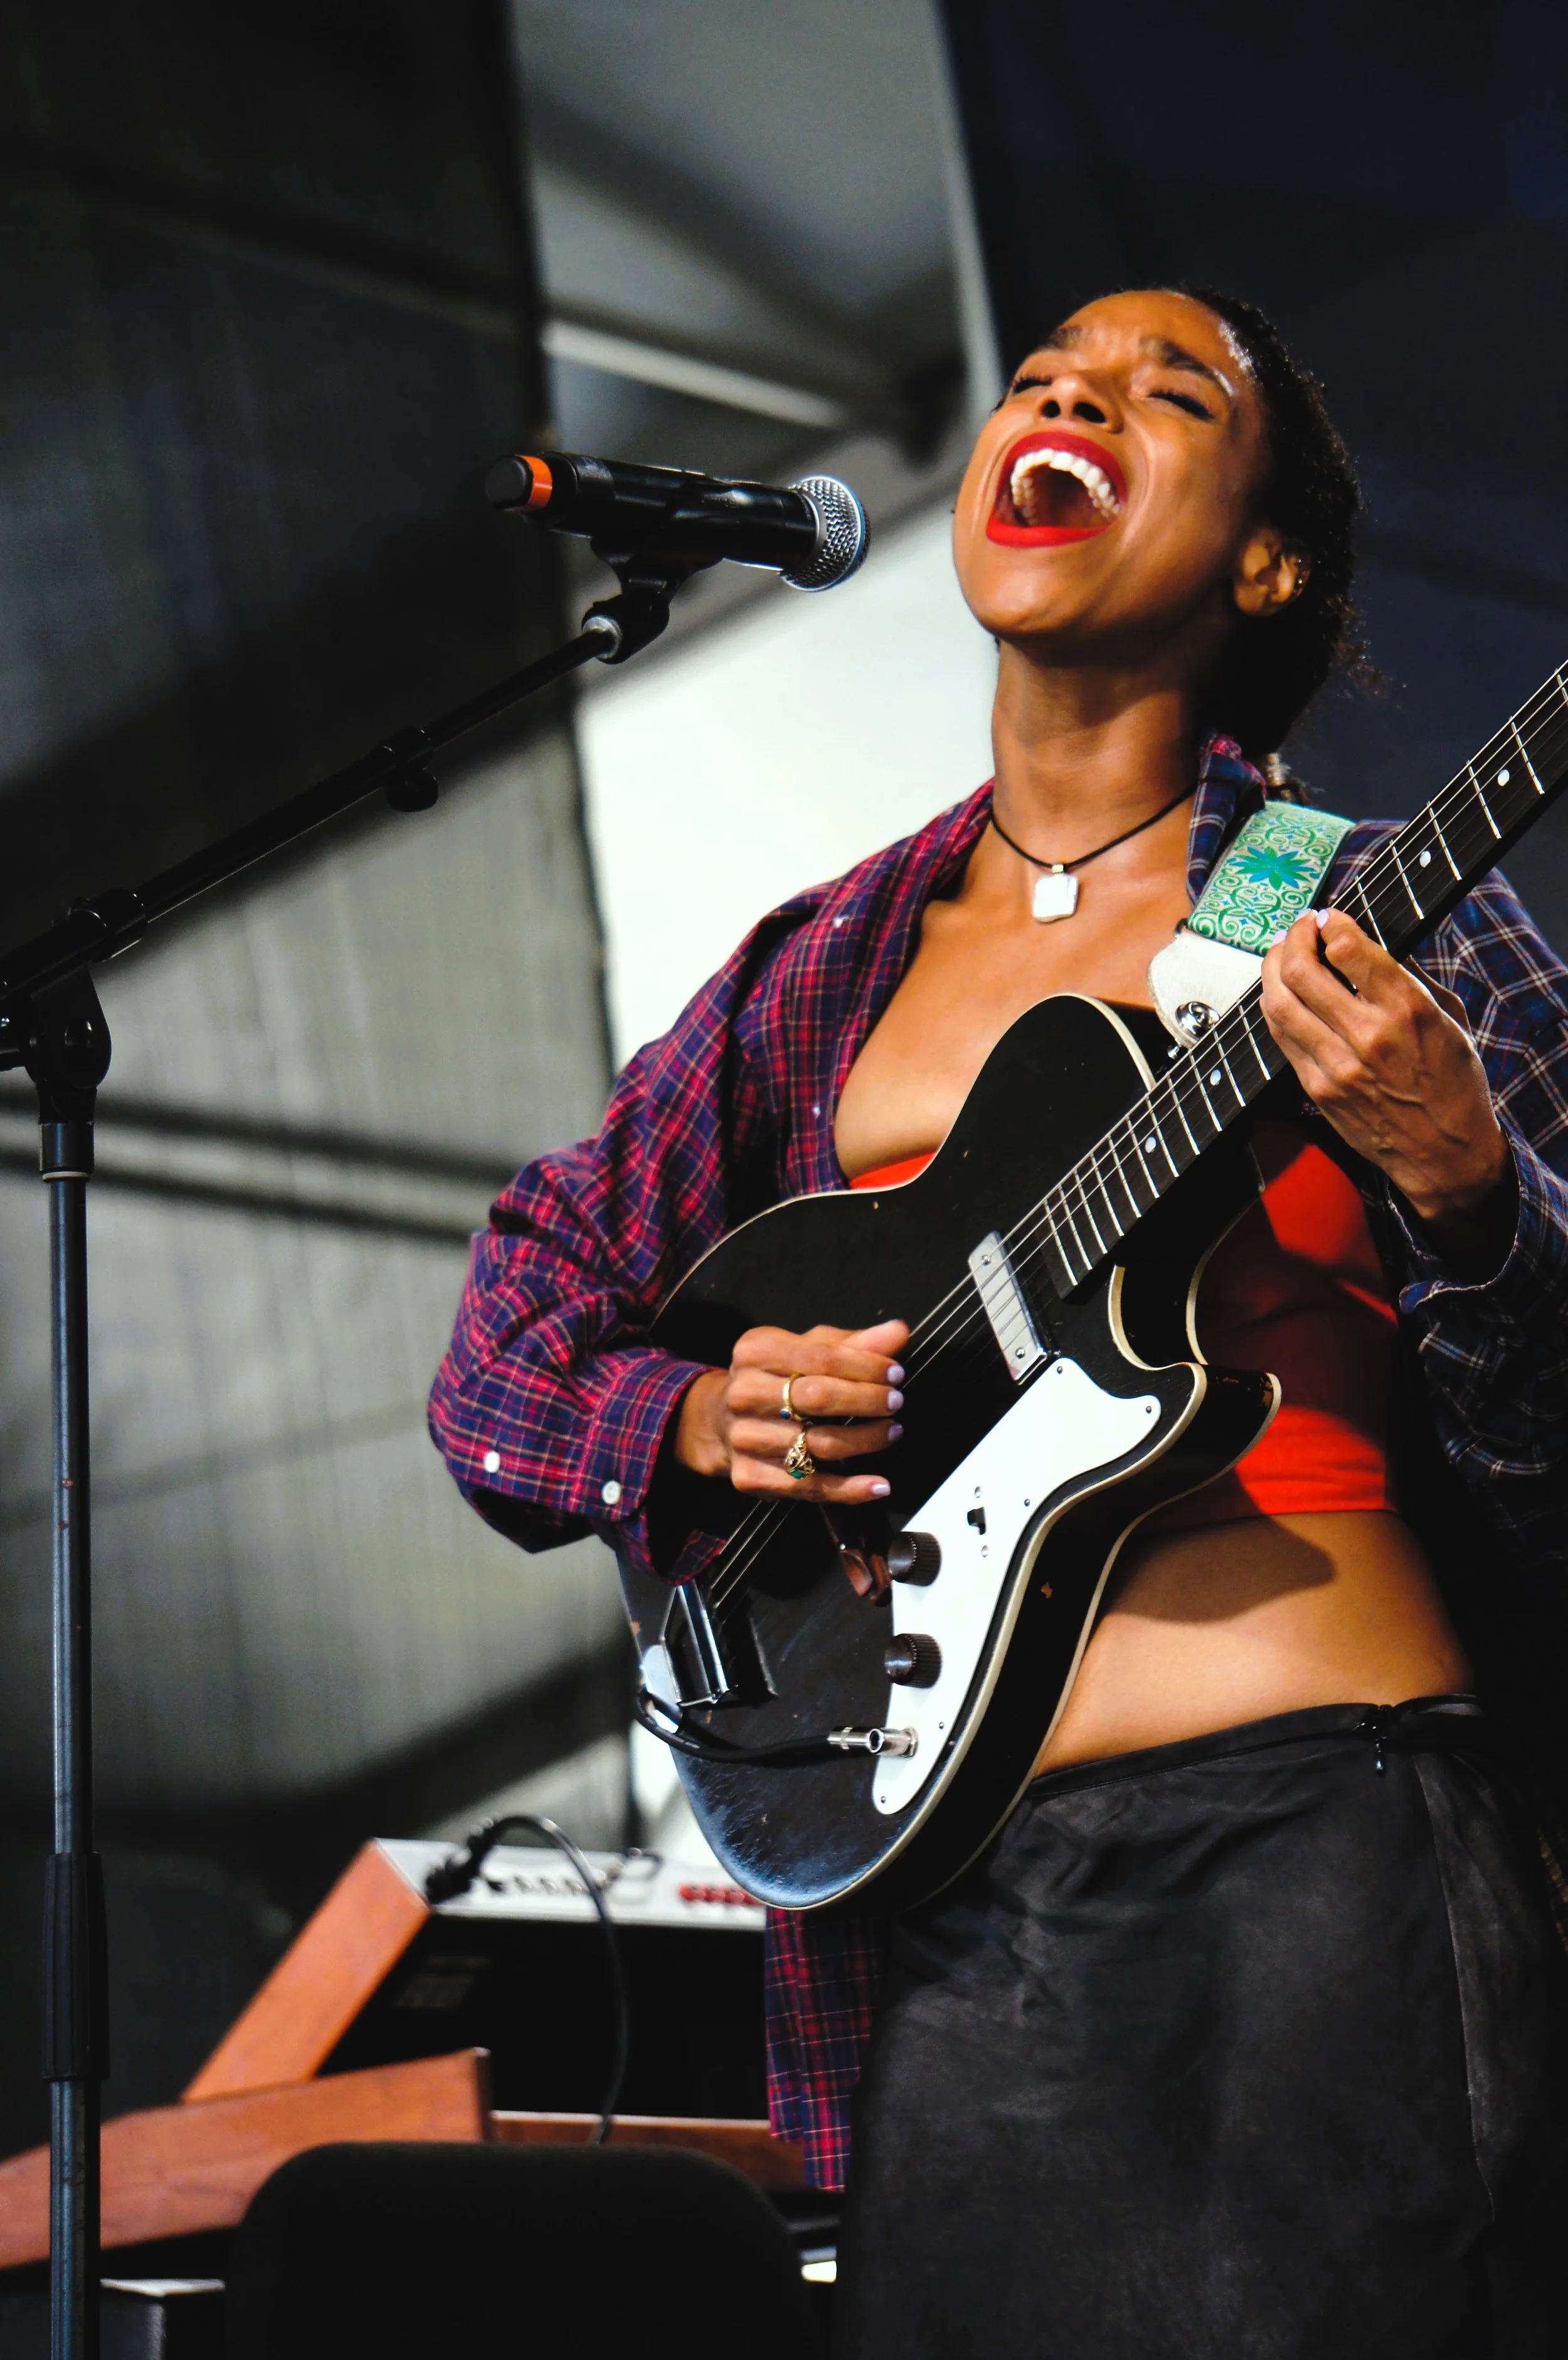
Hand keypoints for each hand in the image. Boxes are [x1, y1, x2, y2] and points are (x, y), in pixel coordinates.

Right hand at [675, 1318, 908, 1502]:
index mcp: (756, 1352)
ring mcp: (745, 1438)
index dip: (865, 1366)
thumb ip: (853, 1343)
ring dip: (865, 1441)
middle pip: (818, 1398)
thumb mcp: (807, 1350)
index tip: (896, 1373)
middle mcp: (744, 1394)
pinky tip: (879, 1485)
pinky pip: (810, 1487)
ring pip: (818, 1445)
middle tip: (895, 1401)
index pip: (821, 1358)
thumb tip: (899, 1332)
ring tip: (892, 1432)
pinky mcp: (750, 1476)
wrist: (718, 1420)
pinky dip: (850, 1490)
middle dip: (866, 1400)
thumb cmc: (775, 1378)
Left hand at [1261, 908, 1513, 1265]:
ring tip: (1282, 954)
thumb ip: (1410, 979)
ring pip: (1279, 1003)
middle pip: (1303, 971)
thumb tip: (1369, 944)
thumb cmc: (1453, 1083)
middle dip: (1294, 938)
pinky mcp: (1318, 1089)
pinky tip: (1281, 993)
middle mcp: (1369, 1036)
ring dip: (1273, 969)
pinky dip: (1276, 1007)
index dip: (1330, 923)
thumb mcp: (1449, 1019)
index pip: (1350, 949)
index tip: (1328, 917)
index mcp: (1408, 1010)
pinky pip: (1281, 1037)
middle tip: (1298, 929)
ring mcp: (1337, 1065)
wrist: (1444, 1152)